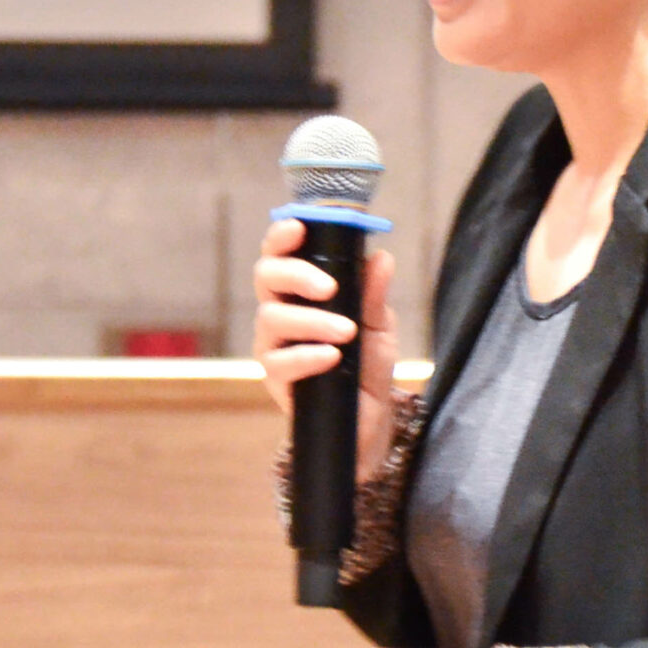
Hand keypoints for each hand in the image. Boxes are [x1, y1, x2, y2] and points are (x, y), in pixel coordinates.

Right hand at [251, 222, 398, 480]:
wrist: (368, 420)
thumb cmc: (366, 364)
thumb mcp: (379, 326)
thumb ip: (373, 294)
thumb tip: (381, 257)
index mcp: (300, 290)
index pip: (281, 254)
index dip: (282, 237)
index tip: (299, 227)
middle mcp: (279, 311)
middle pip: (266, 277)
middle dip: (296, 274)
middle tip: (329, 287)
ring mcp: (273, 345)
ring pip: (272, 318)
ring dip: (312, 321)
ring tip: (346, 332)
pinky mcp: (275, 379)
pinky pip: (280, 361)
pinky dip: (306, 355)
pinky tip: (330, 357)